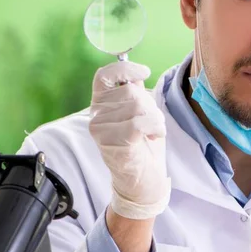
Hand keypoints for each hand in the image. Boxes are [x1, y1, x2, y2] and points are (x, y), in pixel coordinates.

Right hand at [89, 61, 170, 219]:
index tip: (144, 71)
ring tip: (151, 133)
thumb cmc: (142, 147)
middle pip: (131, 91)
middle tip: (151, 124)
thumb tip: (136, 73)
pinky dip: (155, 127)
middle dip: (150, 105)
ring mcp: (101, 129)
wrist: (142, 183)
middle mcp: (96, 115)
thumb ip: (135, 94)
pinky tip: (153, 137)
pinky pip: (140, 122)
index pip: (104, 76)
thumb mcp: (140, 115)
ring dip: (155, 118)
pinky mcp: (112, 142)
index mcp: (101, 105)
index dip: (125, 68)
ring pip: (137, 106)